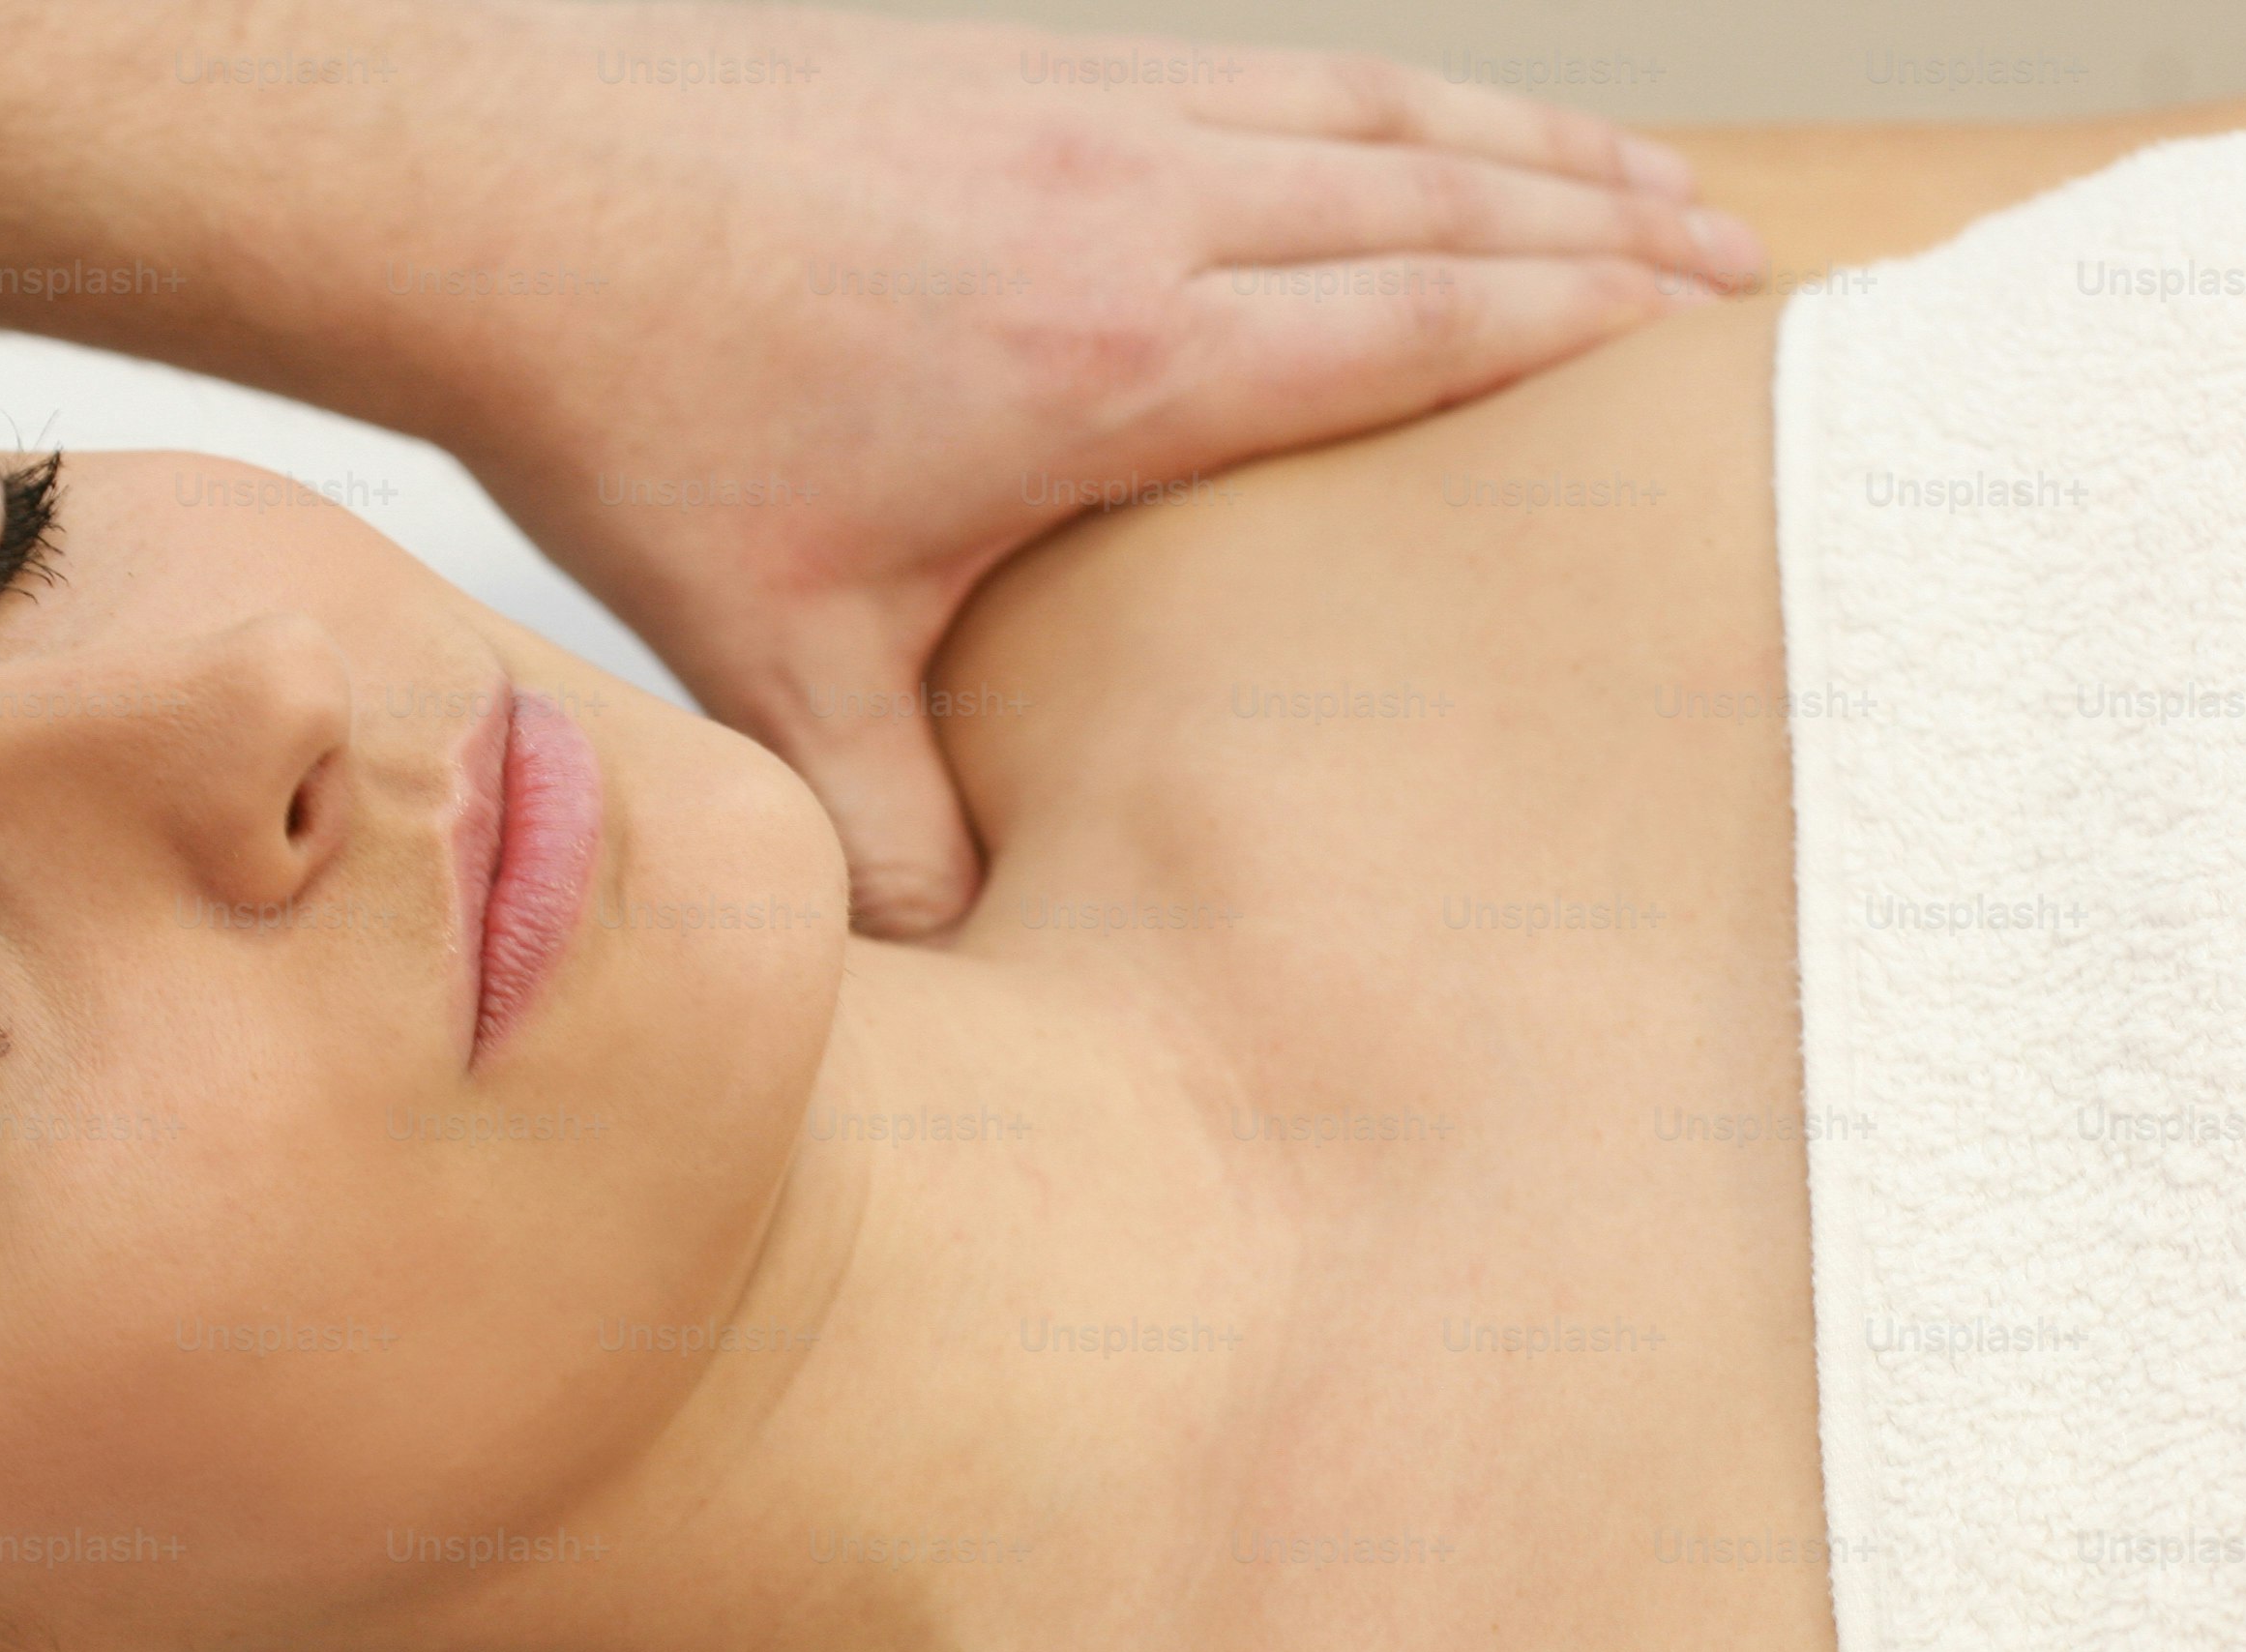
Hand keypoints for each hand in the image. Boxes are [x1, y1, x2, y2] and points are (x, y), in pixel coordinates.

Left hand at [413, 3, 1761, 933]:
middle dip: (1611, 235)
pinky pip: (1268, 72)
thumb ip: (887, 825)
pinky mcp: (1028, 62)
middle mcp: (1134, 203)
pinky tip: (1420, 131)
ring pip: (1372, 111)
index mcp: (1113, 355)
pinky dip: (1386, 101)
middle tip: (1747, 275)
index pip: (1410, 324)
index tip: (1706, 344)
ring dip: (1529, 144)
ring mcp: (1088, 108)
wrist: (498, 183)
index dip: (1574, 330)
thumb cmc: (635, 411)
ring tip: (1652, 186)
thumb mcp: (774, 657)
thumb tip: (961, 967)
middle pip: (1439, 199)